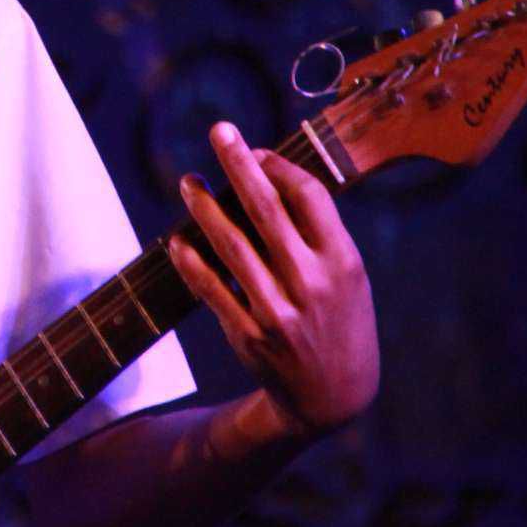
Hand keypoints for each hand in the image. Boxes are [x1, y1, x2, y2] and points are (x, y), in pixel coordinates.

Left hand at [166, 120, 379, 442]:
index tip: (255, 151)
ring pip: (232, 246)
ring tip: (186, 180)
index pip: (308, 196)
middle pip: (267, 210)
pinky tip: (176, 239)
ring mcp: (279, 311)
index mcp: (343, 262)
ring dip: (204, 209)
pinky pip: (212, 289)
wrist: (333, 396)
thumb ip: (319, 233)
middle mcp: (312, 283)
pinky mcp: (250, 335)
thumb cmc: (340, 320)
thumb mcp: (349, 277)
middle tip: (219, 131)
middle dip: (239, 165)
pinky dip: (191, 262)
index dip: (278, 167)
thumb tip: (271, 176)